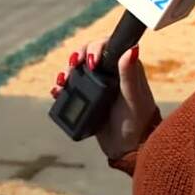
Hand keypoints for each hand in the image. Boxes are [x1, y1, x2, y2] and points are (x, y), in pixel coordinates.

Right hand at [52, 40, 157, 158]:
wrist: (127, 148)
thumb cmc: (137, 122)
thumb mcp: (132, 97)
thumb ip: (129, 73)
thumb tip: (132, 48)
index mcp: (124, 68)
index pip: (106, 46)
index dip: (94, 47)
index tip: (90, 61)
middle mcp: (110, 73)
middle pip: (87, 55)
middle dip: (77, 58)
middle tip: (73, 67)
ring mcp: (97, 86)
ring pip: (77, 70)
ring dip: (66, 72)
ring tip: (62, 82)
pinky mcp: (87, 99)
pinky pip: (70, 88)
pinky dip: (61, 88)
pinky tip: (57, 91)